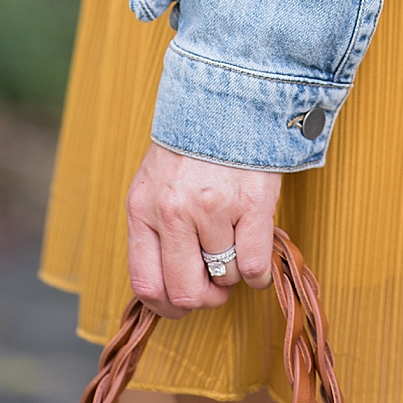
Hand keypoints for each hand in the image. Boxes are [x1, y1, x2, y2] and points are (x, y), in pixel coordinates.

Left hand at [126, 143, 281, 319]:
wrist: (228, 96)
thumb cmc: (192, 145)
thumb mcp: (156, 183)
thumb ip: (156, 230)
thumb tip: (167, 288)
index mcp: (143, 207)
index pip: (146, 285)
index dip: (168, 307)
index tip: (183, 303)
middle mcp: (174, 210)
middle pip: (186, 292)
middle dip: (205, 296)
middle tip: (216, 283)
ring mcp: (213, 206)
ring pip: (225, 277)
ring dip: (233, 271)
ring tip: (235, 241)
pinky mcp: (251, 202)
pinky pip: (254, 267)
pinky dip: (259, 273)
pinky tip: (257, 252)